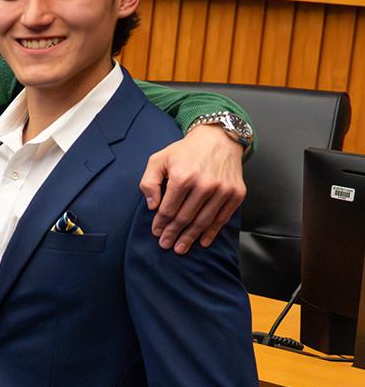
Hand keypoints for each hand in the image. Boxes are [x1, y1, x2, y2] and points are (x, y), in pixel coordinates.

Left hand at [139, 123, 244, 253]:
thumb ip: (148, 182)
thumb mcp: (158, 159)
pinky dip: (212, 231)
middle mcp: (205, 184)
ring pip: (203, 221)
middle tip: (166, 245)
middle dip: (174, 234)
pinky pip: (222, 218)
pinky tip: (203, 241)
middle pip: (185, 218)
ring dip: (191, 237)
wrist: (218, 138)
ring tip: (181, 248)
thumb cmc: (185, 151)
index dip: (161, 224)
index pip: (168, 209)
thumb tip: (153, 206)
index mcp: (183, 177)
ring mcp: (223, 190)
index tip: (156, 233)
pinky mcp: (236, 193)